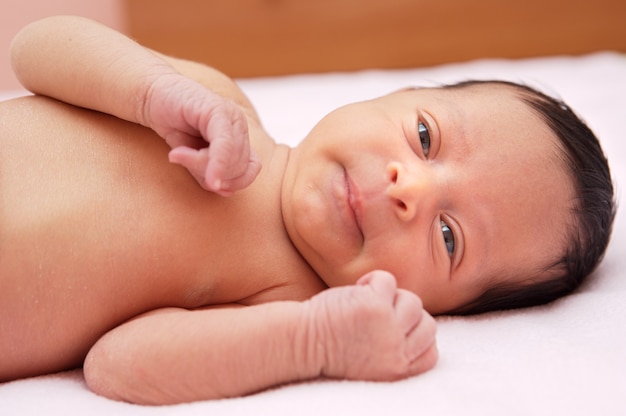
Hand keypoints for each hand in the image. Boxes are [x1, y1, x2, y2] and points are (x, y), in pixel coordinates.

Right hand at [142, 73, 260, 194]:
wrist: (152, 95)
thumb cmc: (174, 125)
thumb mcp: (192, 157)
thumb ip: (208, 172)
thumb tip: (226, 191)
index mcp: (240, 137)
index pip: (250, 169)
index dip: (235, 183)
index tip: (212, 185)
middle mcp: (239, 125)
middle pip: (239, 166)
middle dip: (213, 174)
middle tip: (184, 163)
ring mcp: (230, 115)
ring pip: (230, 158)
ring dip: (201, 164)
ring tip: (177, 154)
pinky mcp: (217, 109)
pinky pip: (223, 144)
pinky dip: (209, 159)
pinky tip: (181, 156)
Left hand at [306, 270, 437, 380]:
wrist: (302, 343)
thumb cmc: (332, 347)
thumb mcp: (374, 359)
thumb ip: (395, 345)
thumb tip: (416, 312)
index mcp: (398, 369)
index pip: (431, 352)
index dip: (416, 334)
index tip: (395, 326)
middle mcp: (398, 352)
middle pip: (426, 322)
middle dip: (404, 313)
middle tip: (377, 312)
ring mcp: (389, 328)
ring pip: (412, 300)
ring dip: (390, 296)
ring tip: (364, 300)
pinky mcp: (375, 306)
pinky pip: (388, 280)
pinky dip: (373, 279)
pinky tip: (355, 289)